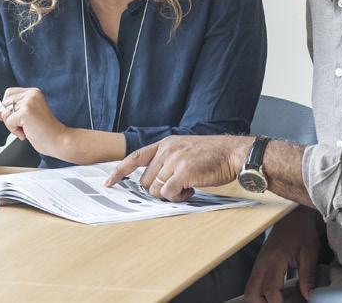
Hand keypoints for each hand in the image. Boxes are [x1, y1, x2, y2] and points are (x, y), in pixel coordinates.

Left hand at [0, 87, 66, 157]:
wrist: (58, 140)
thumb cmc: (43, 130)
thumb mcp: (25, 117)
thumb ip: (11, 111)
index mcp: (33, 92)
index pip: (8, 93)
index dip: (8, 107)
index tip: (18, 118)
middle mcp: (32, 94)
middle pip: (4, 102)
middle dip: (10, 117)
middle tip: (24, 125)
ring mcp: (29, 102)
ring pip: (5, 113)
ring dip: (12, 125)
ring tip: (27, 129)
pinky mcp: (26, 112)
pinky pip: (8, 121)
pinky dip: (14, 130)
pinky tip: (26, 132)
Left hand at [104, 135, 250, 201]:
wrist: (234, 153)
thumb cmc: (212, 155)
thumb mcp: (185, 149)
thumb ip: (168, 160)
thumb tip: (154, 182)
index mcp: (165, 143)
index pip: (135, 157)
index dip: (119, 171)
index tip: (107, 183)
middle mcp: (167, 150)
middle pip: (145, 181)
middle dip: (157, 190)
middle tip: (177, 187)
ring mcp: (175, 160)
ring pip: (155, 190)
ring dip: (169, 195)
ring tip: (187, 187)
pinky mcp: (184, 172)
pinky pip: (168, 194)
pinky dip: (178, 197)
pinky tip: (191, 190)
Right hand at [244, 207, 321, 301]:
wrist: (294, 215)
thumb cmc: (302, 230)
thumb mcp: (310, 252)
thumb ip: (308, 275)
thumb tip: (308, 296)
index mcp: (275, 260)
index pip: (270, 291)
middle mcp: (262, 263)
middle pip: (251, 294)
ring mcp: (259, 263)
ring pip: (250, 290)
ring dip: (261, 300)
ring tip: (281, 300)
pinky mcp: (260, 263)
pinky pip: (254, 283)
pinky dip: (262, 293)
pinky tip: (280, 293)